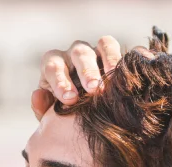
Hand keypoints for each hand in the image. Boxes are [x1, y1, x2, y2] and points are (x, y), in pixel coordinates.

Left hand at [31, 35, 154, 119]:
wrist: (82, 116)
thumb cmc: (63, 113)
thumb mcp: (49, 114)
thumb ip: (42, 107)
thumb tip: (37, 95)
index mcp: (54, 66)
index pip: (54, 67)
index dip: (61, 82)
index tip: (70, 99)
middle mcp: (74, 54)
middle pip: (80, 53)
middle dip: (87, 71)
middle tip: (94, 90)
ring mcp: (97, 51)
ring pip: (104, 45)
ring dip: (110, 61)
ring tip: (115, 81)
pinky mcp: (116, 54)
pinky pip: (125, 50)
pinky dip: (129, 58)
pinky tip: (134, 73)